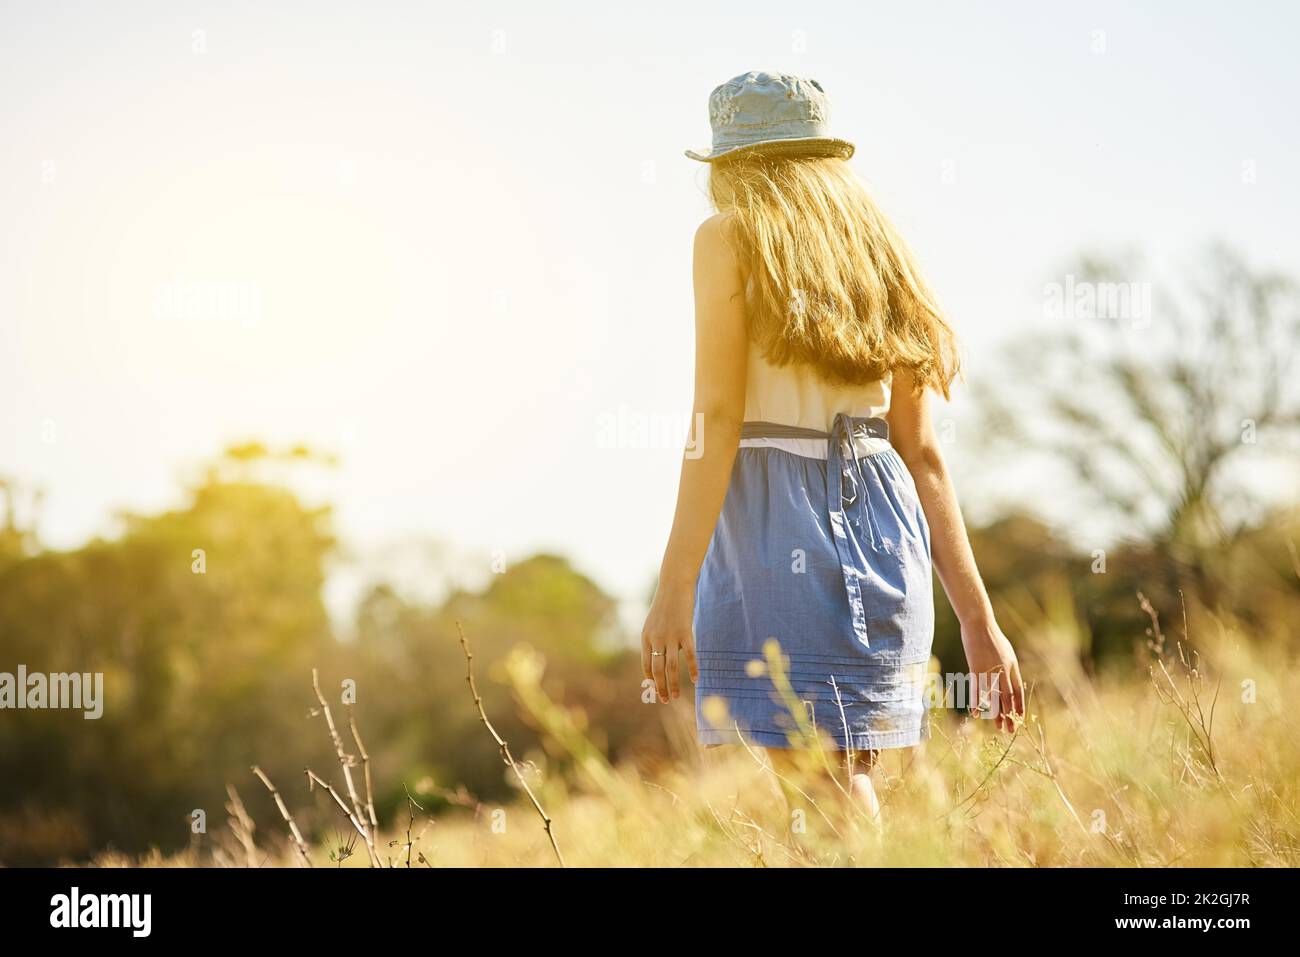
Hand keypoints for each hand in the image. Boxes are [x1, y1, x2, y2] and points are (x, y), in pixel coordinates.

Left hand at [641, 585, 698, 702]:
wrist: (674, 586)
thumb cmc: (665, 605)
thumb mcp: (653, 623)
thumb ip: (654, 639)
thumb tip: (659, 656)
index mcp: (646, 638)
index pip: (646, 665)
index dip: (651, 679)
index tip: (655, 690)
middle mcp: (656, 640)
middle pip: (657, 670)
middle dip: (661, 687)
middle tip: (665, 700)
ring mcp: (671, 637)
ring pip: (671, 666)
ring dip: (673, 684)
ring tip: (675, 696)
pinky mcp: (685, 633)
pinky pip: (689, 655)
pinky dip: (692, 668)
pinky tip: (696, 679)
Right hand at [960, 617, 1024, 732]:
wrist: (978, 623)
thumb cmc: (990, 635)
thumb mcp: (1005, 650)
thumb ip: (1008, 665)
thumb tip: (1009, 679)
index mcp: (1012, 665)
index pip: (1018, 691)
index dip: (1019, 705)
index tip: (1019, 718)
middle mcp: (1003, 670)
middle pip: (1008, 697)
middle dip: (1010, 715)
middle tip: (1010, 729)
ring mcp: (989, 670)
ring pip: (994, 697)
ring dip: (996, 714)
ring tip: (998, 726)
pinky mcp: (976, 669)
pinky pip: (977, 690)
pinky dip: (976, 703)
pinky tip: (976, 714)